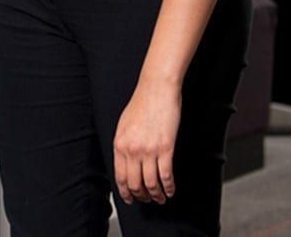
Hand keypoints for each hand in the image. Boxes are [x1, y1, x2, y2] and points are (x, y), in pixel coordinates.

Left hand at [113, 80, 179, 205]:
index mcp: (119, 144)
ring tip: (160, 198)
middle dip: (142, 196)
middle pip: (135, 183)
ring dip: (156, 195)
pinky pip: (166, 176)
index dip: (126, 192)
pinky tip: (170, 190)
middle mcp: (132, 150)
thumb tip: (125, 162)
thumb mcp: (124, 125)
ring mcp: (149, 150)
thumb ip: (124, 145)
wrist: (156, 89)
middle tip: (147, 200)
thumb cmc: (142, 103)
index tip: (130, 198)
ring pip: (151, 183)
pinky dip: (169, 187)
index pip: (120, 177)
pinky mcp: (166, 148)